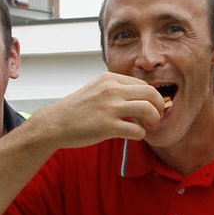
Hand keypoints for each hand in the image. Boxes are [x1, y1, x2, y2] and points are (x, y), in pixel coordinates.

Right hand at [29, 72, 165, 147]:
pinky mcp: (107, 126)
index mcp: (109, 79)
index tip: (151, 107)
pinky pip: (136, 130)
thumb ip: (115, 89)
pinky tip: (136, 135)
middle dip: (159, 106)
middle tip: (157, 117)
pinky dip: (141, 134)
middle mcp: (111, 90)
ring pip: (147, 109)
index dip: (152, 97)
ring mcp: (109, 107)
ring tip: (150, 126)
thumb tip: (140, 97)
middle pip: (150, 93)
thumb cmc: (76, 109)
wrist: (54, 123)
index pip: (143, 84)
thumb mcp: (96, 89)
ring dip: (154, 120)